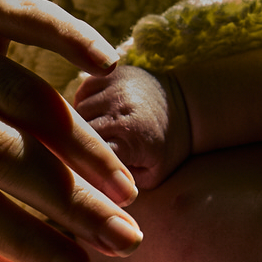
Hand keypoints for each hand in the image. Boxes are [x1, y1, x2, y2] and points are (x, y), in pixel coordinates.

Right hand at [74, 65, 189, 190]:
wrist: (186, 108)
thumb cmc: (166, 149)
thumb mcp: (149, 177)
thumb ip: (119, 187)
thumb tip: (88, 187)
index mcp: (130, 137)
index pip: (86, 156)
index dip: (80, 167)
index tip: (81, 175)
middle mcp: (120, 107)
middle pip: (76, 132)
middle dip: (76, 147)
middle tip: (83, 158)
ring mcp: (115, 86)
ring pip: (74, 111)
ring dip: (76, 126)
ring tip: (89, 139)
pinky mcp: (111, 74)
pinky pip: (81, 93)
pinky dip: (80, 107)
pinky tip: (94, 118)